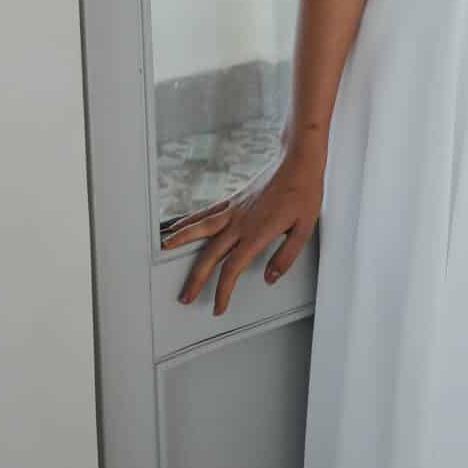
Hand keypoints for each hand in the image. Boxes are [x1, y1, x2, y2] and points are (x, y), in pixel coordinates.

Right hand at [160, 145, 323, 315]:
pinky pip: (205, 212)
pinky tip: (176, 226)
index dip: (222, 291)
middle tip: (185, 296)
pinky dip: (188, 220)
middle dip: (195, 279)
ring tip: (163, 253)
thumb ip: (286, 257)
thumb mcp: (304, 229)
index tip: (218, 306)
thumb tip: (271, 278)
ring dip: (179, 242)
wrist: (299, 161)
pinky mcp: (233, 199)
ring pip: (200, 229)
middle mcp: (240, 222)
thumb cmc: (304, 192)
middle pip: (210, 255)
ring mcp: (233, 209)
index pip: (233, 268)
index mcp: (258, 233)